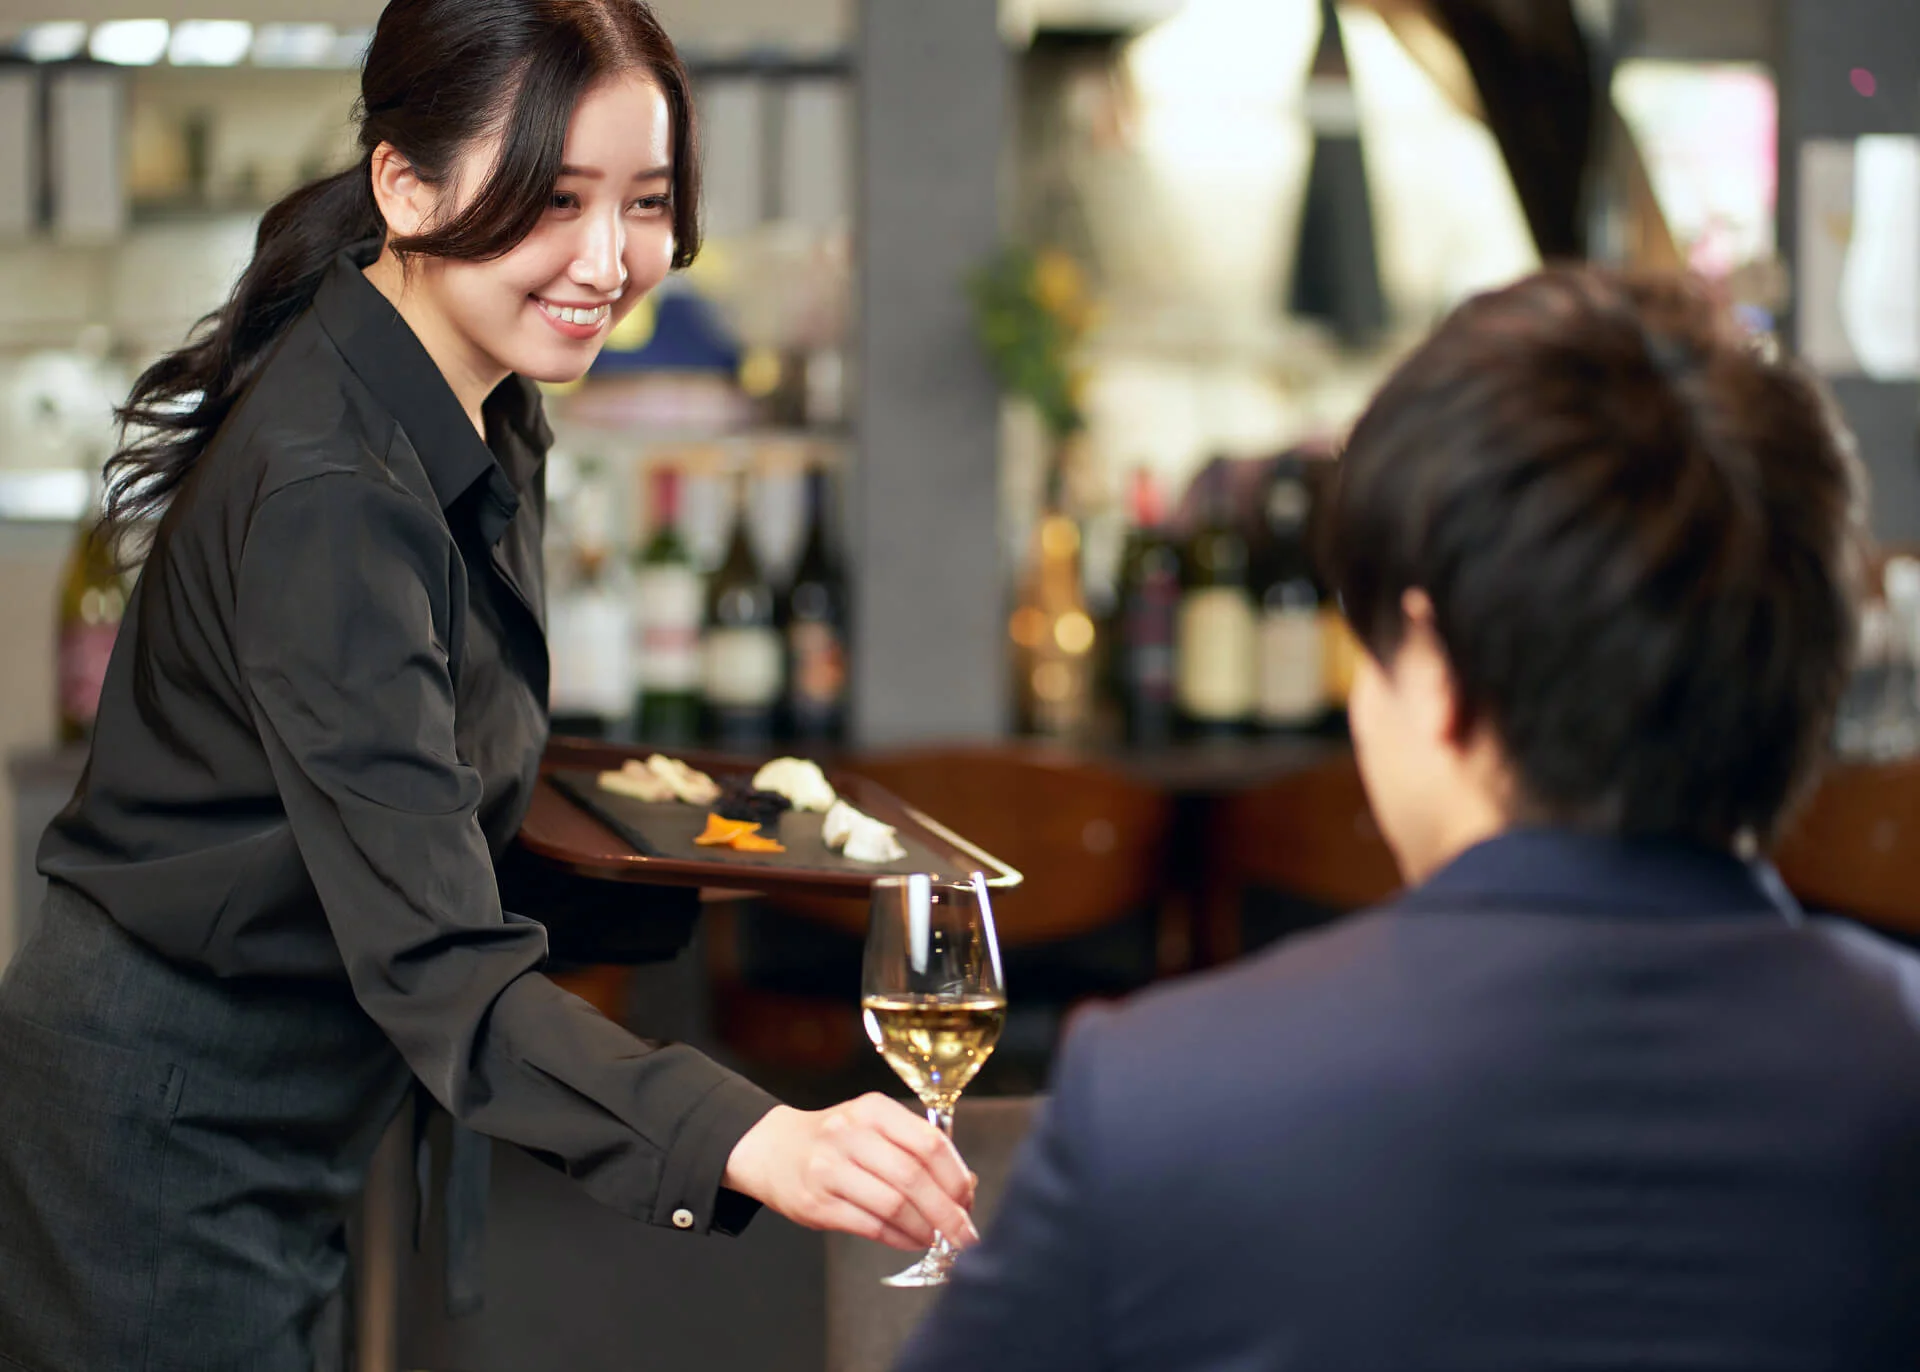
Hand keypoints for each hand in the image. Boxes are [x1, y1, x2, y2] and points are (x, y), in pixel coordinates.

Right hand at [724, 1095, 980, 1251]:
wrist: (772, 1150)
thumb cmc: (836, 1140)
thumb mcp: (873, 1127)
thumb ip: (916, 1149)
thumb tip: (966, 1187)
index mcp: (873, 1110)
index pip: (928, 1142)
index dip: (955, 1176)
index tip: (969, 1199)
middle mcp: (850, 1134)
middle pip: (913, 1177)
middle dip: (946, 1211)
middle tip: (963, 1233)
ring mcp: (829, 1169)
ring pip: (893, 1205)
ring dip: (924, 1229)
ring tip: (936, 1238)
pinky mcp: (817, 1204)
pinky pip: (870, 1226)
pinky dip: (899, 1239)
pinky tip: (912, 1241)